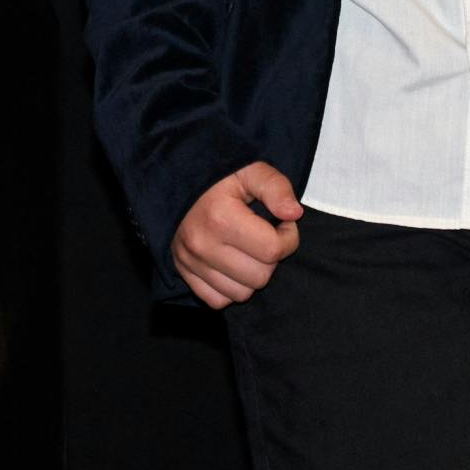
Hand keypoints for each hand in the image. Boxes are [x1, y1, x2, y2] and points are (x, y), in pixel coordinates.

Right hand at [172, 162, 302, 308]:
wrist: (176, 180)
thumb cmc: (217, 176)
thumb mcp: (249, 169)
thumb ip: (275, 187)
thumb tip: (294, 214)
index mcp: (221, 216)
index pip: (273, 249)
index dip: (288, 236)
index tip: (282, 223)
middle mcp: (202, 244)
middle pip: (260, 276)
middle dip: (270, 258)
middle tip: (263, 236)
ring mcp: (190, 262)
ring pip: (241, 294)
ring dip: (251, 275)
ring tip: (248, 250)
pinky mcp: (183, 273)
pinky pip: (218, 300)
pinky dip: (229, 288)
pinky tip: (231, 264)